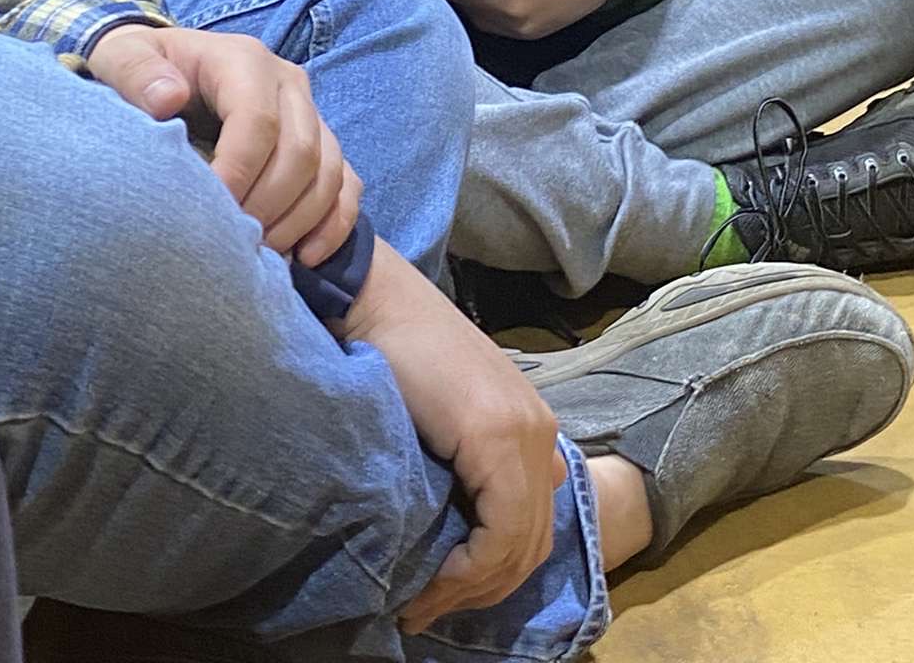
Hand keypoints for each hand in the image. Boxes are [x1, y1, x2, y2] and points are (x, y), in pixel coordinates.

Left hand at [86, 24, 360, 266]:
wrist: (164, 69)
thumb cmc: (141, 71)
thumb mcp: (121, 57)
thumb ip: (134, 72)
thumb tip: (168, 99)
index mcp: (245, 61)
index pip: (258, 120)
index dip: (237, 172)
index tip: (206, 215)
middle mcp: (289, 83)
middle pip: (301, 151)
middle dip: (266, 206)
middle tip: (229, 245)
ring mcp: (311, 113)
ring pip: (327, 172)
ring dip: (297, 221)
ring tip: (257, 256)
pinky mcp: (323, 142)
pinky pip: (346, 185)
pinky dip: (333, 224)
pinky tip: (304, 257)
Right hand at [336, 239, 565, 631]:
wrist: (374, 302)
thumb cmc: (394, 352)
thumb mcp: (444, 415)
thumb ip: (469, 457)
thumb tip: (480, 516)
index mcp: (531, 426)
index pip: (531, 526)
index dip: (491, 577)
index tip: (436, 599)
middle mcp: (539, 430)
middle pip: (530, 542)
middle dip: (482, 590)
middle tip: (426, 611)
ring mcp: (523, 430)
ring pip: (517, 543)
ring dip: (471, 586)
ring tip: (422, 605)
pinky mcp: (495, 435)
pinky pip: (500, 529)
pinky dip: (469, 567)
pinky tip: (432, 580)